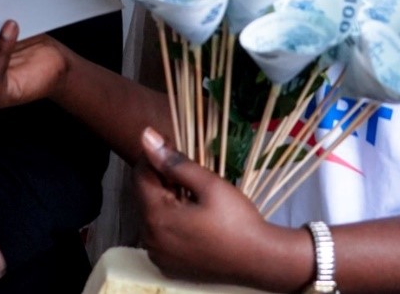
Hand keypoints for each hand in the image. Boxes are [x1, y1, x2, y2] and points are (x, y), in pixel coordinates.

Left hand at [135, 127, 299, 288]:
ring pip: (152, 214)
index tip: (175, 147)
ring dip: (166, 198)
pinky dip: (170, 219)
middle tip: (190, 172)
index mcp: (156, 218)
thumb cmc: (237, 221)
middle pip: (144, 195)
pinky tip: (193, 214)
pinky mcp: (168, 264)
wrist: (259, 260)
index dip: (154, 157)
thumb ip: (175, 162)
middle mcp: (150, 239)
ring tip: (193, 193)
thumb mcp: (209, 185)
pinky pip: (160, 233)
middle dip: (161, 178)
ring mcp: (158, 254)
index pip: (140, 176)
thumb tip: (146, 136)